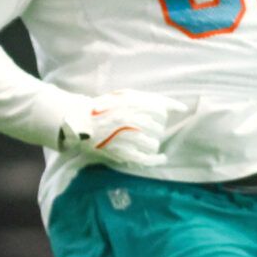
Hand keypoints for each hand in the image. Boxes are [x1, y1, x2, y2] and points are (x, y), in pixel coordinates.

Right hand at [58, 90, 187, 169]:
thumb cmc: (102, 109)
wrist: (79, 123)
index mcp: (129, 103)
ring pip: (152, 142)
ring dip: (153, 142)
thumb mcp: (122, 96)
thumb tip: (177, 106)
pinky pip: (144, 159)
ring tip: (149, 141)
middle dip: (157, 127)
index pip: (159, 105)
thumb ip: (146, 99)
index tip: (177, 110)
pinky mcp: (120, 152)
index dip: (168, 108)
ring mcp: (124, 137)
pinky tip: (162, 158)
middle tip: (151, 128)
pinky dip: (155, 160)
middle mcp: (128, 119)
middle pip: (157, 125)